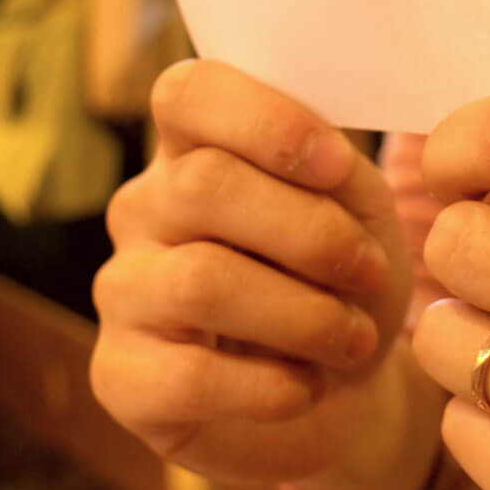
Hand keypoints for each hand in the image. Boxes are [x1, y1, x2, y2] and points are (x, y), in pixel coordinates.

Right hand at [91, 60, 412, 483]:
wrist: (343, 395)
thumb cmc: (344, 283)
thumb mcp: (361, 215)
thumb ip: (336, 175)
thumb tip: (325, 158)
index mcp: (198, 148)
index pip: (188, 93)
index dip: (267, 122)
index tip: (339, 168)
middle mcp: (144, 209)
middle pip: (203, 186)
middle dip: (311, 234)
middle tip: (369, 273)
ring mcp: (122, 291)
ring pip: (201, 282)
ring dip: (305, 316)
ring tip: (355, 339)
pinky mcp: (120, 377)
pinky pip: (189, 377)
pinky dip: (274, 387)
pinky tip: (308, 387)